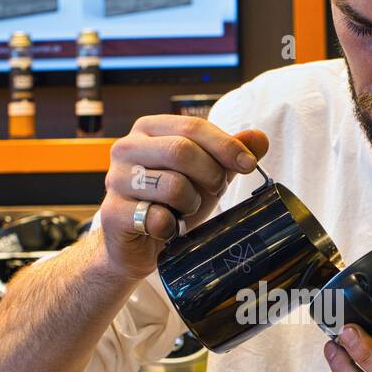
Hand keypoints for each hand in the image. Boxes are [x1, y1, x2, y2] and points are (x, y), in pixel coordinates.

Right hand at [99, 114, 269, 281]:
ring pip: (173, 185)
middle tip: (214, 191)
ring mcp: (116, 180)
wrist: (135, 245)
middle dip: (210, 174)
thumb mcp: (204, 176)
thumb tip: (259, 139)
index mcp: (149, 130)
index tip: (249, 164)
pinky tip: (166, 229)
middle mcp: (127, 148)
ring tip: (183, 211)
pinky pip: (157, 218)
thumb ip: (227, 155)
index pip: (193, 126)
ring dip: (191, 204)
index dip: (226, 145)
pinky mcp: (112, 212)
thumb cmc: (169, 204)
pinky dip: (171, 228)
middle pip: (182, 150)